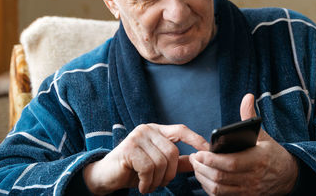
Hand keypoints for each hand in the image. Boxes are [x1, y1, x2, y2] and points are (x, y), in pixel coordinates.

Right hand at [83, 123, 208, 194]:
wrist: (106, 176)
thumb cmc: (133, 170)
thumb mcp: (158, 165)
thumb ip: (177, 162)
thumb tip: (199, 160)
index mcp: (156, 130)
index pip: (181, 130)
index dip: (196, 139)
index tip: (209, 150)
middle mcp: (147, 129)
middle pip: (173, 152)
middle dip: (169, 174)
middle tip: (159, 183)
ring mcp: (137, 137)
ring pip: (161, 162)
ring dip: (157, 181)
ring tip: (148, 185)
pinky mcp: (128, 148)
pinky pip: (148, 168)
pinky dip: (147, 182)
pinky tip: (141, 186)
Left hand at [189, 94, 298, 195]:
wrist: (288, 175)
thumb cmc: (272, 153)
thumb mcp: (263, 134)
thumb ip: (250, 117)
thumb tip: (248, 96)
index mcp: (258, 160)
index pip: (231, 163)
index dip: (212, 160)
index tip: (199, 153)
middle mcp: (253, 178)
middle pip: (221, 177)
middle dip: (203, 168)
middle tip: (193, 158)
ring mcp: (249, 190)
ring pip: (219, 189)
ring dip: (203, 178)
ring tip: (196, 166)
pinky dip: (210, 188)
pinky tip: (204, 177)